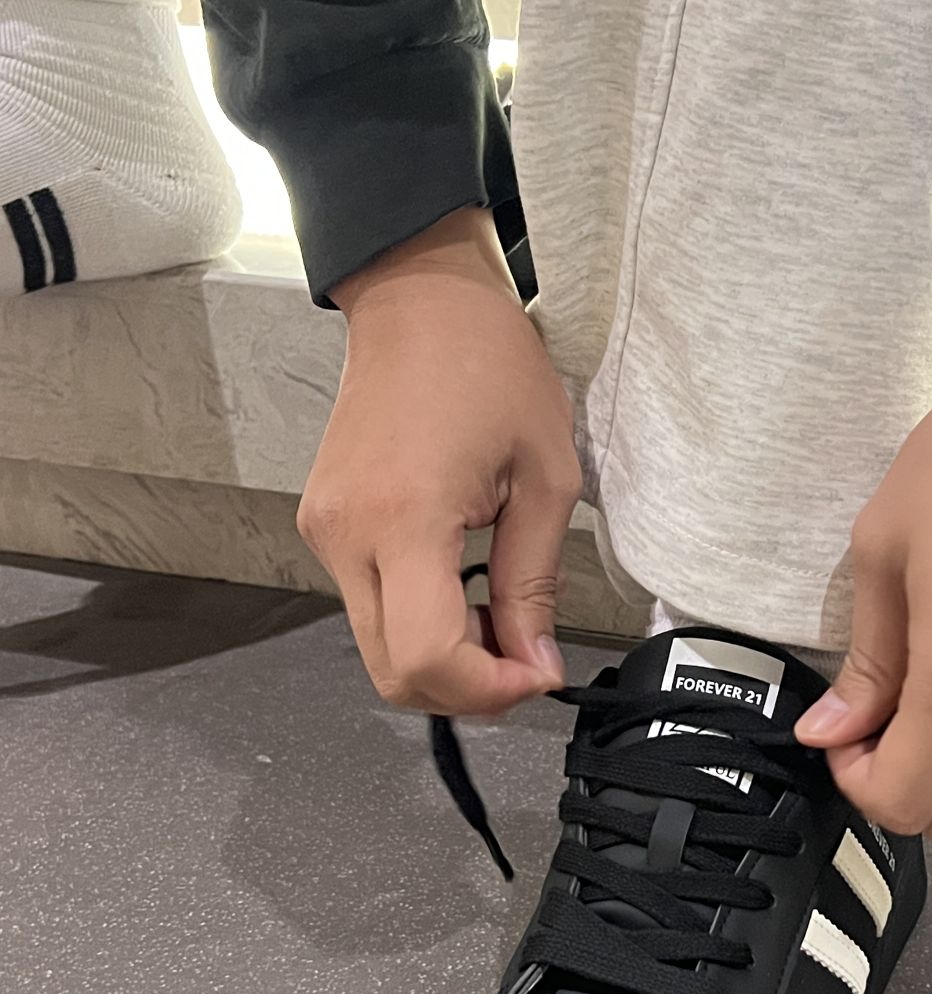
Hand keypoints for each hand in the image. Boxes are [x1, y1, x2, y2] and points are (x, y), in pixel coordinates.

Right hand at [299, 207, 581, 713]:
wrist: (421, 302)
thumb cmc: (488, 366)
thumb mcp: (545, 477)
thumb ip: (535, 581)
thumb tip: (535, 663)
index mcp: (404, 519)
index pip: (425, 659)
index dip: (486, 690)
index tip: (535, 675)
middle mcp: (348, 534)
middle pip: (392, 673)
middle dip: (463, 688)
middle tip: (522, 661)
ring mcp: (326, 532)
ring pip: (377, 646)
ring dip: (441, 656)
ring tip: (498, 616)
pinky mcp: (323, 524)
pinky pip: (368, 604)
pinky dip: (417, 620)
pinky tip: (461, 584)